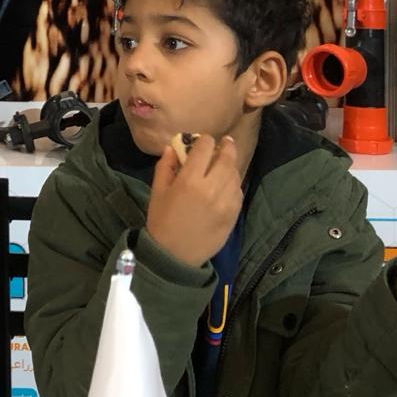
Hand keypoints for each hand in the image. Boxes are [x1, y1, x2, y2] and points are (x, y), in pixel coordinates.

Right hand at [143, 134, 243, 268]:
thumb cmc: (162, 221)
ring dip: (231, 165)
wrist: (175, 255)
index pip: (204, 148)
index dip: (204, 140)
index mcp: (189, 181)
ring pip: (235, 174)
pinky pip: (238, 192)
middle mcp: (211, 188)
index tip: (202, 140)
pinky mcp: (233, 215)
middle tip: (225, 142)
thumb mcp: (158, 192)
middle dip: (226, 146)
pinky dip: (234, 184)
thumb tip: (173, 147)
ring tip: (226, 163)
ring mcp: (226, 202)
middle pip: (226, 158)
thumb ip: (165, 167)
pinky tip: (227, 184)